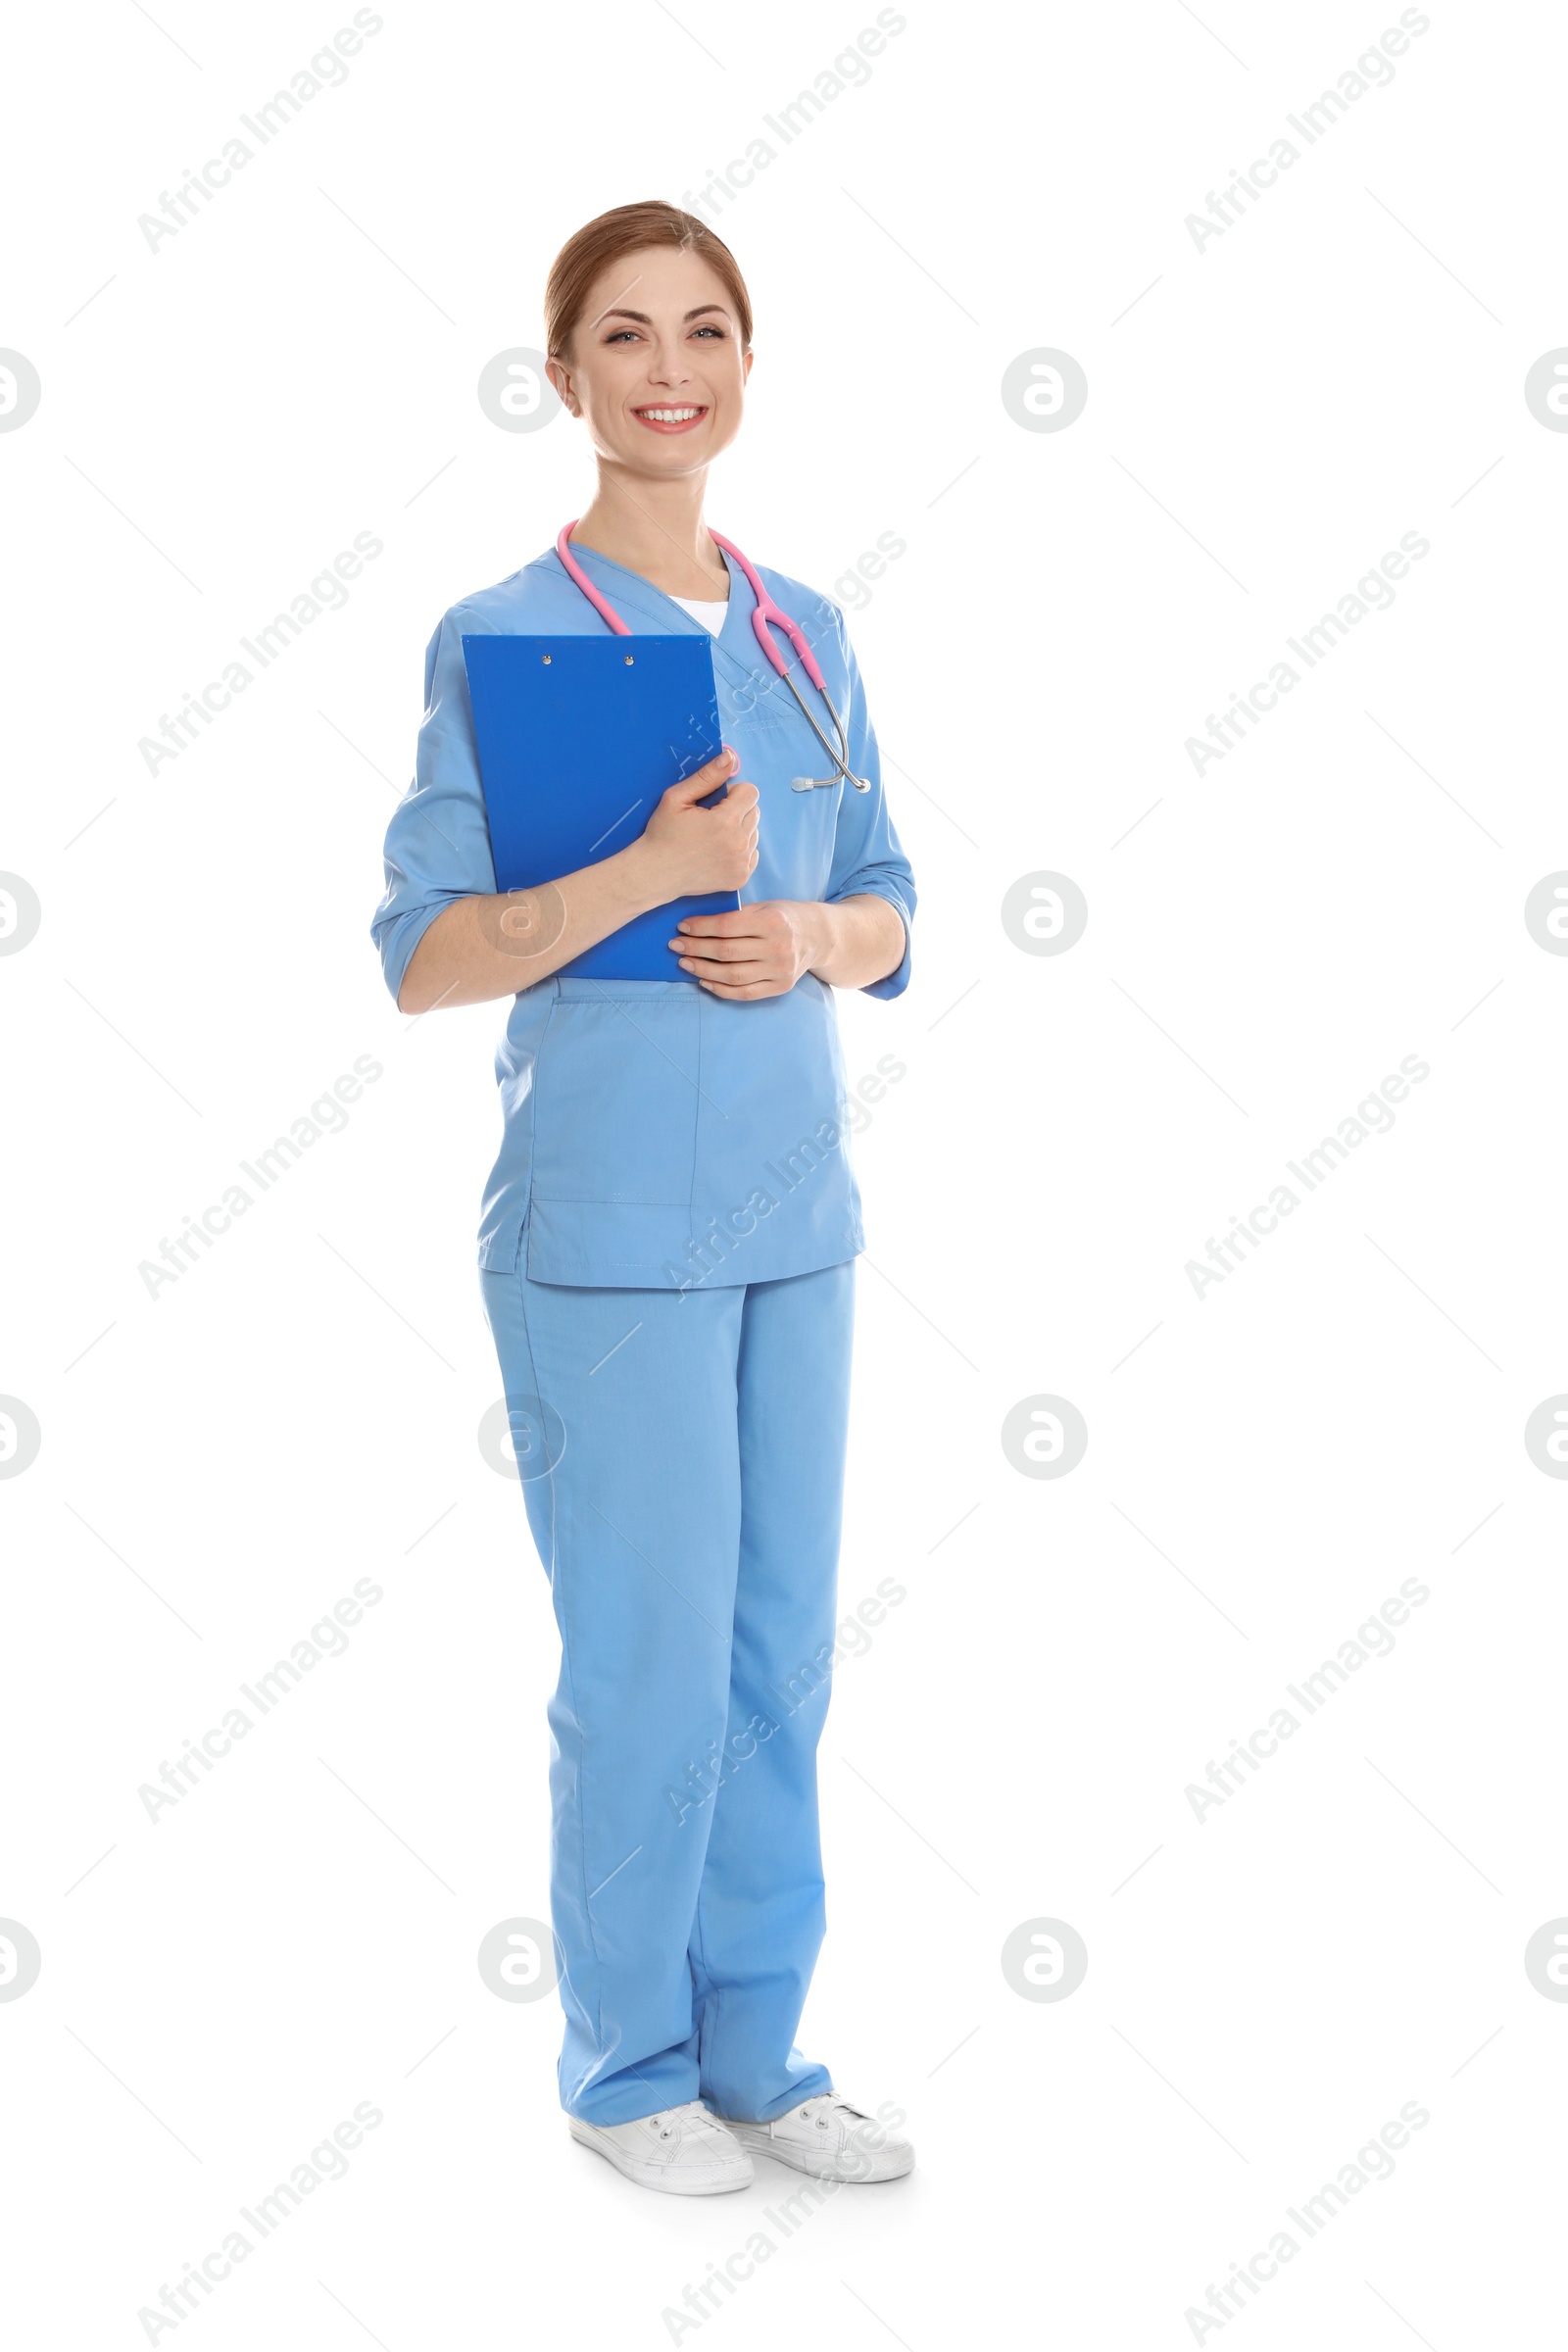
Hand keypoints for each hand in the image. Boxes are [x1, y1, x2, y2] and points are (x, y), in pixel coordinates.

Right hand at [636, 746, 759, 898]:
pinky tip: (717, 852)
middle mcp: (739, 844)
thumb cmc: (662, 834)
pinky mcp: (740, 878)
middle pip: (755, 811)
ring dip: (739, 830)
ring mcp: (741, 864)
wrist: (654, 873)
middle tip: (710, 820)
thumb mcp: (676, 798)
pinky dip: (740, 850)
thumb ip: (706, 777)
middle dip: (736, 810)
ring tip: (712, 838)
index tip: (714, 803)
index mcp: (726, 821)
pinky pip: (753, 854)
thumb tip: (729, 758)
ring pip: (754, 833)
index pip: (751, 792)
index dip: (732, 793)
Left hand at [669, 899, 827, 999]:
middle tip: (675, 945)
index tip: (682, 927)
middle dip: (695, 948)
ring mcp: (780, 970)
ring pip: (732, 975)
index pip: (727, 926)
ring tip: (685, 963)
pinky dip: (720, 989)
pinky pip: (744, 993)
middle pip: (726, 952)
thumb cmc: (784, 917)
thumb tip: (695, 923)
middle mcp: (778, 947)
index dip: (700, 927)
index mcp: (773, 921)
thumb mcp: (764, 906)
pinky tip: (704, 981)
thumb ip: (736, 915)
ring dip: (703, 970)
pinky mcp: (780, 987)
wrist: (818, 937)